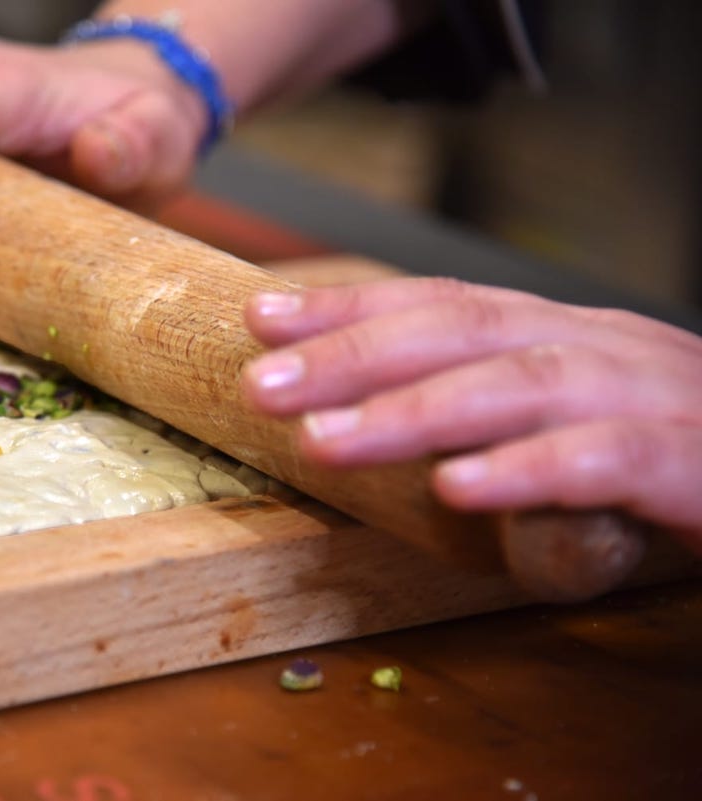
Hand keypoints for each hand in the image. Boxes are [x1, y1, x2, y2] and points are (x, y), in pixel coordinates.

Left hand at [240, 277, 701, 552]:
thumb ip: (487, 413)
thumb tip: (361, 415)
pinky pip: (606, 460)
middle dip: (357, 353)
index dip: (350, 308)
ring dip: (415, 412)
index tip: (263, 319)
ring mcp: (653, 398)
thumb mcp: (563, 423)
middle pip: (466, 330)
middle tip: (264, 382)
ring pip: (523, 384)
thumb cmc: (673, 456)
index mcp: (563, 335)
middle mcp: (603, 347)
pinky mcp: (697, 464)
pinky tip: (459, 490)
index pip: (443, 302)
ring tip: (326, 440)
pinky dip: (528, 470)